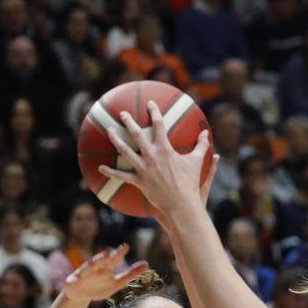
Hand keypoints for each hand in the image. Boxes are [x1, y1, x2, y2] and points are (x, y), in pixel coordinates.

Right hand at [62, 244, 147, 302]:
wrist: (81, 295)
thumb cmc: (100, 287)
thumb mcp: (117, 283)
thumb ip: (131, 274)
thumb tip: (147, 264)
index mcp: (107, 269)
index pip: (114, 260)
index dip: (119, 253)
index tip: (126, 246)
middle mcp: (96, 268)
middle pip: (101, 261)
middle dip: (105, 257)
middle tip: (110, 253)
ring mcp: (85, 273)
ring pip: (89, 267)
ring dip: (94, 263)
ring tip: (99, 260)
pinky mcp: (74, 280)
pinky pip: (76, 278)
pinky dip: (77, 278)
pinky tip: (77, 276)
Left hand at [99, 101, 211, 218]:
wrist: (181, 204)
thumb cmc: (190, 183)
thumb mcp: (197, 162)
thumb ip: (201, 145)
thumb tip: (206, 133)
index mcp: (165, 149)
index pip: (159, 125)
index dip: (154, 111)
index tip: (150, 103)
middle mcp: (152, 156)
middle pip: (137, 134)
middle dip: (129, 121)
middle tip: (123, 114)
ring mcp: (144, 169)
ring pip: (125, 151)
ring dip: (116, 140)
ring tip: (109, 130)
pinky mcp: (139, 181)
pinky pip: (122, 175)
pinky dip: (110, 172)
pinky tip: (100, 167)